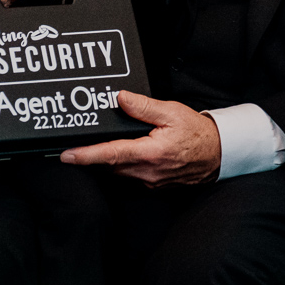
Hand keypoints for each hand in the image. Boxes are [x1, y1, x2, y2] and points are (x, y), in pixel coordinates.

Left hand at [59, 91, 219, 186]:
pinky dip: (121, 164)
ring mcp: (150, 182)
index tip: (67, 155)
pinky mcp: (153, 186)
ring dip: (106, 160)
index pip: (111, 155)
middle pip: (109, 165)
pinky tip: (121, 152)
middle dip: (92, 156)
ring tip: (96, 146)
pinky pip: (129, 175)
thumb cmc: (197, 133)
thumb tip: (120, 98)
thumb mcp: (172, 112)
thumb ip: (144, 107)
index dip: (86, 155)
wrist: (218, 155)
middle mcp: (148, 173)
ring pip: (117, 172)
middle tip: (75, 144)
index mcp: (150, 153)